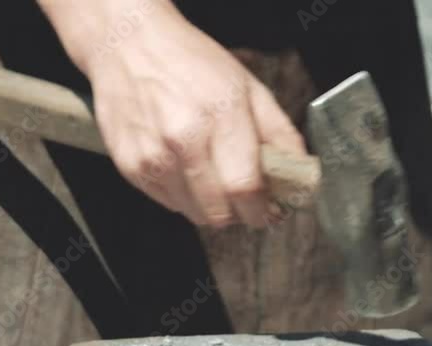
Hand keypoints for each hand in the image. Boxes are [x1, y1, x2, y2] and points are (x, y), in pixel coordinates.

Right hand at [40, 0, 305, 227]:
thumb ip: (280, 133)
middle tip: (245, 198)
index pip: (245, 188)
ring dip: (212, 207)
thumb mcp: (249, 87)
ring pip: (194, 215)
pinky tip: (185, 166)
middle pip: (220, 213)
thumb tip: (303, 174)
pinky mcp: (130, 167)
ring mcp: (153, 156)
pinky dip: (184, 197)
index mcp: (221, 116)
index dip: (262, 210)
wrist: (128, 44)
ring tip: (213, 176)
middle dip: (240, 214)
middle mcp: (184, 139)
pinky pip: (169, 205)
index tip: (271, 211)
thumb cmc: (193, 63)